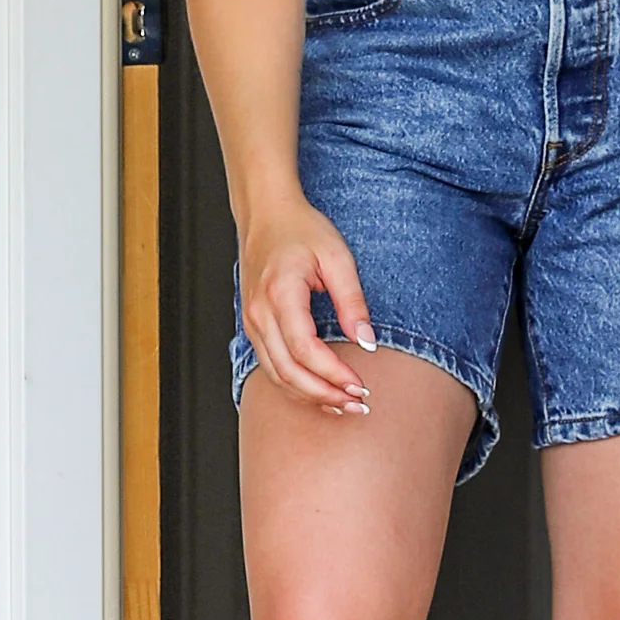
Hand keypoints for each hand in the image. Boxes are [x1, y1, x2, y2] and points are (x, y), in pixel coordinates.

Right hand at [236, 195, 376, 414]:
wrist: (266, 216)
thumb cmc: (302, 230)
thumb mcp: (337, 258)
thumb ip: (352, 302)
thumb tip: (367, 341)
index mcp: (281, 293)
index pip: (305, 349)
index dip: (333, 374)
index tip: (361, 384)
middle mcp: (260, 313)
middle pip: (288, 371)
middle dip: (324, 394)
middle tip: (358, 403)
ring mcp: (252, 322)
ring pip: (276, 375)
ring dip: (310, 396)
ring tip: (344, 404)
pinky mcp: (254, 327)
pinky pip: (271, 366)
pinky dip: (296, 385)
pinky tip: (321, 391)